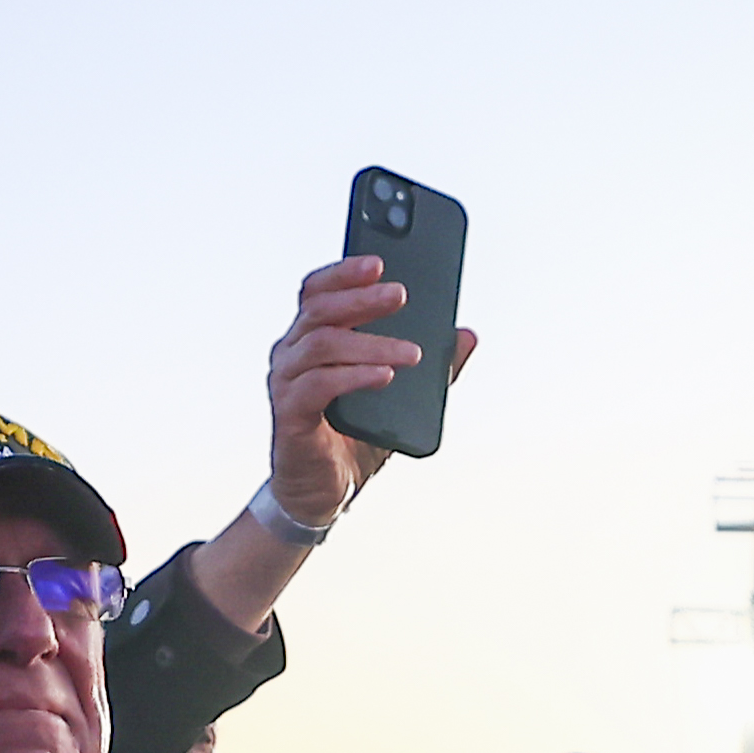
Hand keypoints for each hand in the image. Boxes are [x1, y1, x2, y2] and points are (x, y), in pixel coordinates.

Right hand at [264, 257, 478, 529]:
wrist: (326, 490)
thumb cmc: (352, 437)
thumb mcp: (400, 396)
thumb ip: (431, 365)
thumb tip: (466, 334)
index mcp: (312, 339)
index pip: (318, 291)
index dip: (344, 272)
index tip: (380, 262)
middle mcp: (292, 353)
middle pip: (320, 309)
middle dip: (363, 298)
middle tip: (401, 295)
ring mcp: (287, 382)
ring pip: (323, 344)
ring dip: (372, 343)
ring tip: (412, 352)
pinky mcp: (290, 414)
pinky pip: (320, 384)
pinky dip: (355, 375)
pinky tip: (385, 375)